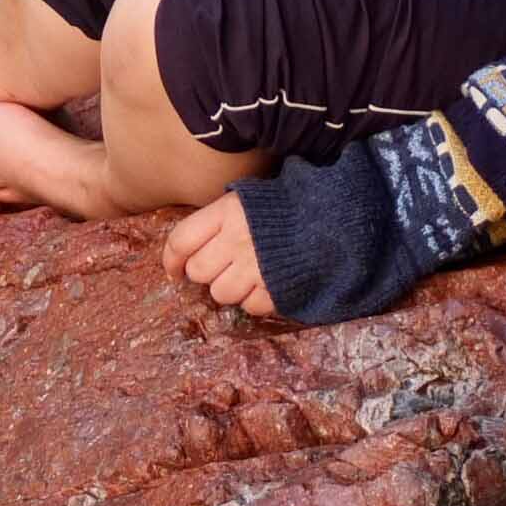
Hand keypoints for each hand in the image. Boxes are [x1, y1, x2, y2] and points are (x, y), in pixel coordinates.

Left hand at [162, 193, 278, 318]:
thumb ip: (218, 217)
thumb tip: (189, 245)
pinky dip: (253, 300)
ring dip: (228, 288)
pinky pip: (250, 307)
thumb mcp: (247, 198)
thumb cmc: (286, 206)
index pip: (181, 240)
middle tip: (219, 266)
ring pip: (221, 293)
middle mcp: (236, 242)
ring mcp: (256, 269)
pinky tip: (264, 284)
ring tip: (243, 275)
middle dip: (204, 271)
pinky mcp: (276, 290)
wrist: (334, 218)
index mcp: (227, 213)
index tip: (174, 269)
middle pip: (198, 271)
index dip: (171, 258)